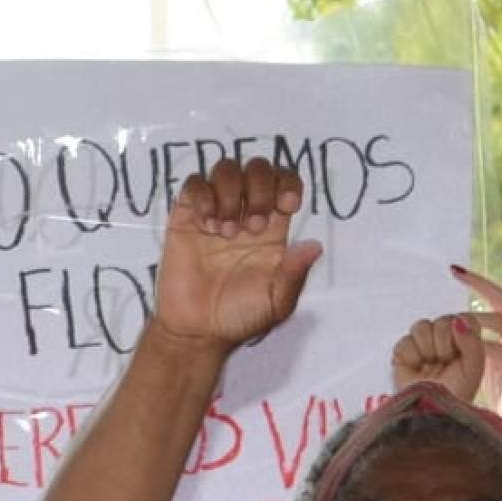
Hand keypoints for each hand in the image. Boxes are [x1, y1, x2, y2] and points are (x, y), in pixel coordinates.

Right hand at [152, 158, 324, 352]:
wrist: (196, 332)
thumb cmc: (239, 317)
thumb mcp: (277, 302)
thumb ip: (294, 274)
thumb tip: (314, 247)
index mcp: (272, 227)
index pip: (285, 181)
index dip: (288, 183)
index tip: (286, 206)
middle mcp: (245, 213)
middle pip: (258, 168)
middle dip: (259, 188)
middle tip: (252, 227)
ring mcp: (215, 212)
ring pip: (226, 169)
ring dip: (230, 192)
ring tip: (224, 230)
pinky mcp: (187, 218)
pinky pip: (194, 184)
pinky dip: (203, 196)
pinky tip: (206, 224)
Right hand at [390, 314, 487, 402]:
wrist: (432, 412)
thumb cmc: (456, 393)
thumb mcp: (474, 365)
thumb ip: (471, 339)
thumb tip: (456, 320)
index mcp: (463, 341)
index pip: (463, 318)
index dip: (461, 333)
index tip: (460, 353)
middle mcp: (442, 340)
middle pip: (442, 321)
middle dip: (444, 344)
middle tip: (444, 363)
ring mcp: (421, 346)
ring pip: (421, 326)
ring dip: (426, 348)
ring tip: (429, 367)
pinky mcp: (402, 354)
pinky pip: (404, 341)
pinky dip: (410, 356)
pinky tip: (415, 369)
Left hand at [451, 265, 501, 456]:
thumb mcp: (490, 359)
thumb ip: (481, 341)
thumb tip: (461, 323)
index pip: (500, 299)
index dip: (480, 284)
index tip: (456, 270)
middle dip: (479, 283)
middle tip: (455, 270)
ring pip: (498, 322)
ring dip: (472, 319)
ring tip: (450, 312)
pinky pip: (494, 348)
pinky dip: (474, 346)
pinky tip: (456, 346)